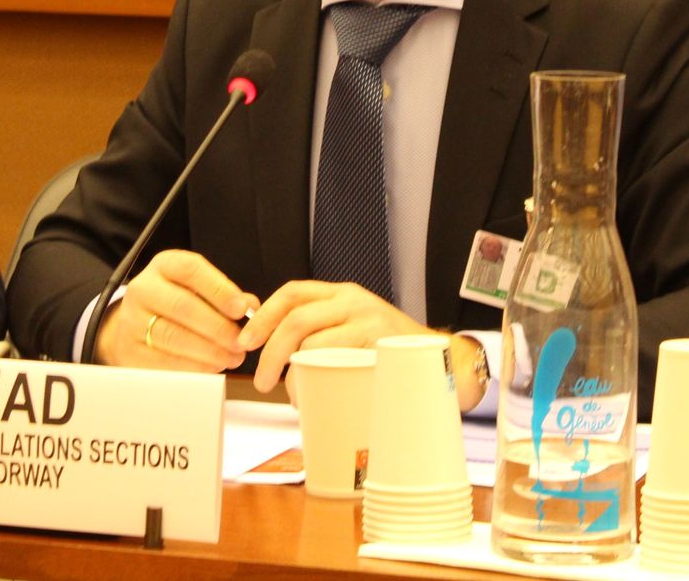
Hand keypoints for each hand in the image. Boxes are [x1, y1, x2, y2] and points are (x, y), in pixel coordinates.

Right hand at [95, 249, 256, 372]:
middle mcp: (143, 289)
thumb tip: (251, 306)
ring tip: (232, 357)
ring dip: (209, 351)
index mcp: (164, 266)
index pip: (191, 270)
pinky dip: (192, 367)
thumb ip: (226, 295)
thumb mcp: (198, 289)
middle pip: (182, 306)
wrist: (135, 327)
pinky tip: (211, 368)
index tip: (242, 309)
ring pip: (172, 336)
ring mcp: (132, 320)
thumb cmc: (176, 305)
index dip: (219, 289)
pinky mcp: (129, 351)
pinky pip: (163, 362)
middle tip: (240, 342)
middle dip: (217, 326)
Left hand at [239, 280, 434, 396]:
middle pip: (296, 318)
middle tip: (261, 380)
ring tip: (292, 395)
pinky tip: (317, 393)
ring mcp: (367, 319)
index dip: (264, 315)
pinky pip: (335, 357)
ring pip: (312, 340)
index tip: (246, 341)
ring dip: (293, 372)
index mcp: (342, 295)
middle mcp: (353, 300)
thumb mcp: (355, 330)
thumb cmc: (390, 352)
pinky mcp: (379, 341)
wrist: (442, 359)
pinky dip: (317, 377)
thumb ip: (324, 334)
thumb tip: (277, 358)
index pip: (293, 293)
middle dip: (270, 351)